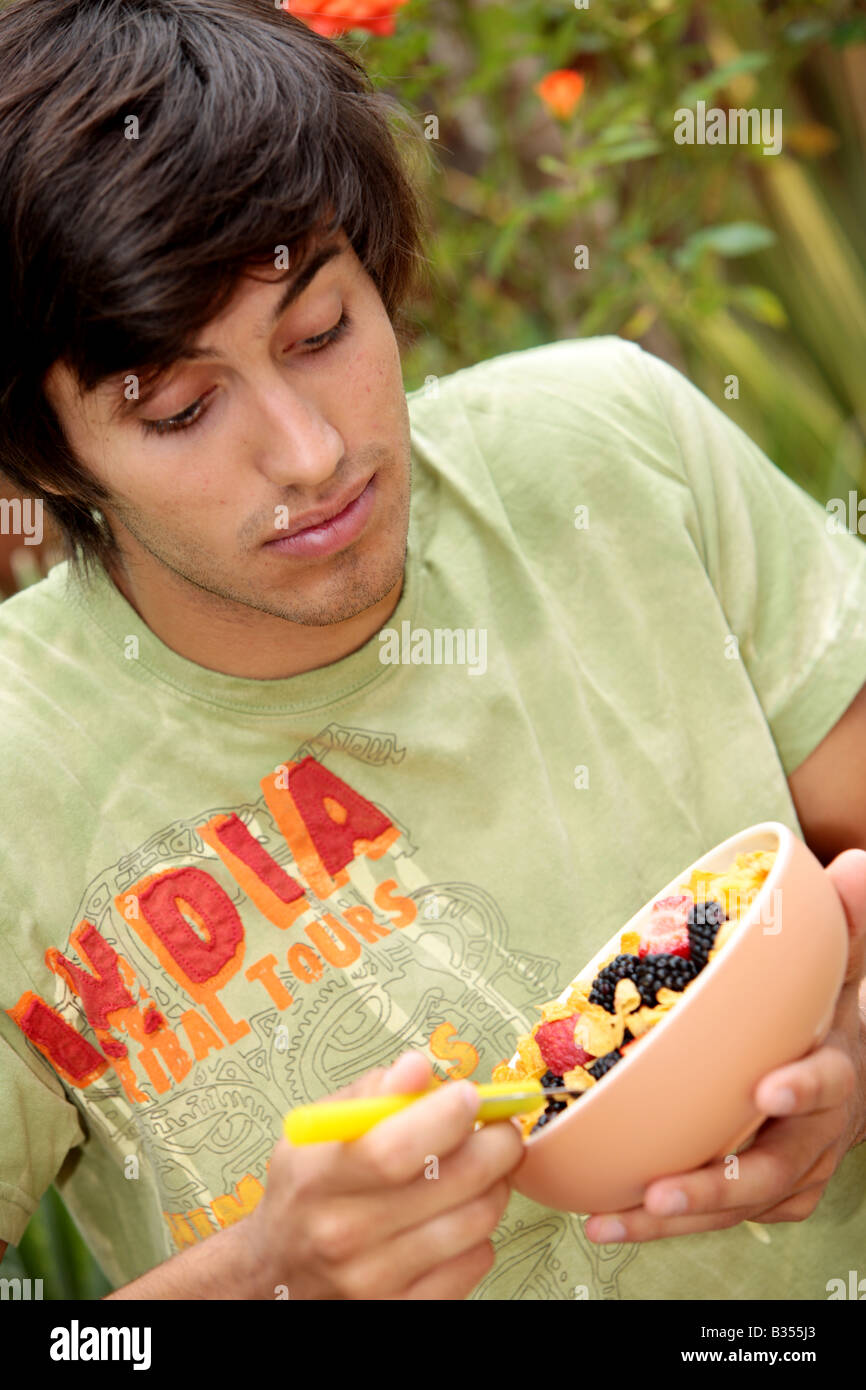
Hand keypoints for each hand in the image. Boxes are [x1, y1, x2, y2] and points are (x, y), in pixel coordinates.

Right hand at [247, 1050, 522, 1297]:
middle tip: (499, 1128)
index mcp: (317, 1177)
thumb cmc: (309, 1187)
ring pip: (476, 1221)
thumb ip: (371, 1094)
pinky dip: (481, 1232)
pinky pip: (477, 1261)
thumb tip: (418, 1069)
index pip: (394, 1149)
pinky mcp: (404, 1310)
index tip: (470, 1096)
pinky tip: (459, 1214)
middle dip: (495, 1144)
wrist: (279, 1270)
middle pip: (451, 1183)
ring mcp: (374, 1280)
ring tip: (483, 1168)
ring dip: (495, 1185)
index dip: (446, 1117)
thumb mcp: (318, 1130)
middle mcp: (342, 1233)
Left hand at [584, 847, 865, 1244]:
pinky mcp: (762, 1195)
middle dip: (717, 1185)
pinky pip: (717, 1217)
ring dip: (675, 1218)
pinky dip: (665, 1225)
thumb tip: (852, 866)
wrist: (849, 1067)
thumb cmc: (829, 1009)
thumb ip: (844, 921)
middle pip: (773, 1170)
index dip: (801, 1091)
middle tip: (662, 1191)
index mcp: (834, 1071)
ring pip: (736, 1205)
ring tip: (614, 1220)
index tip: (766, 1089)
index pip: (826, 1082)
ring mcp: (790, 1171)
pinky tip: (611, 1221)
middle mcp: (815, 1133)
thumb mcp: (842, 962)